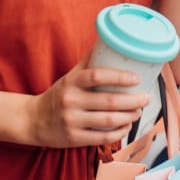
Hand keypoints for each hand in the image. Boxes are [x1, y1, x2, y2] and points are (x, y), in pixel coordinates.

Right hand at [26, 52, 148, 147]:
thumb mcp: (70, 76)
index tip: (136, 78)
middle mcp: (71, 101)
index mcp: (72, 82)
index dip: (120, 77)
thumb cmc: (59, 94)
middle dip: (133, 100)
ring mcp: (72, 121)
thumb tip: (109, 40)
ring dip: (129, 116)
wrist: (33, 120)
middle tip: (146, 97)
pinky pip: (102, 137)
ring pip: (109, 120)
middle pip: (109, 101)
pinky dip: (119, 133)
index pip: (98, 76)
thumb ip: (88, 62)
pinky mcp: (74, 139)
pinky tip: (127, 126)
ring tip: (139, 111)